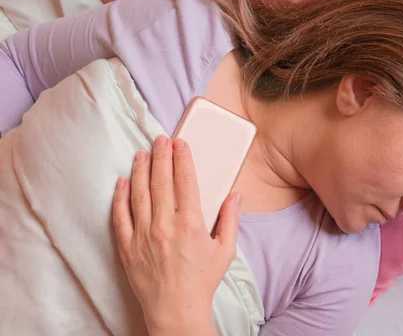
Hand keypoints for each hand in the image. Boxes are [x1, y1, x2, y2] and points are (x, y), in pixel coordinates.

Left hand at [112, 136, 240, 335]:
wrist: (176, 311)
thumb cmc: (202, 281)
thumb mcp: (225, 251)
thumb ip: (231, 220)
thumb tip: (236, 195)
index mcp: (191, 224)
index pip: (185, 182)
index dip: (182, 159)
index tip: (180, 143)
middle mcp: (165, 226)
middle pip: (161, 181)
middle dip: (161, 156)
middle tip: (160, 140)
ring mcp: (143, 235)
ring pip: (138, 193)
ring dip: (140, 170)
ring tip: (141, 153)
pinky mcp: (127, 246)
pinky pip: (120, 215)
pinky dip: (120, 196)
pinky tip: (122, 181)